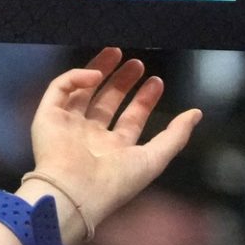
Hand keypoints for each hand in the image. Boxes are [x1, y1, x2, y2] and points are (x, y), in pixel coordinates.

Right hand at [23, 51, 199, 236]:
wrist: (76, 192)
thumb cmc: (115, 182)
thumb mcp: (154, 158)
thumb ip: (176, 135)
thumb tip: (197, 113)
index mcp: (113, 152)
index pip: (131, 119)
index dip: (144, 99)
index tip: (157, 81)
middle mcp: (89, 139)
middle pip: (107, 102)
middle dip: (123, 81)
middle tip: (137, 63)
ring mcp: (68, 127)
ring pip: (83, 91)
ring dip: (99, 70)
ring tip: (116, 52)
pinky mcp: (47, 118)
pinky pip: (59, 89)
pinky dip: (76, 77)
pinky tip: (96, 75)